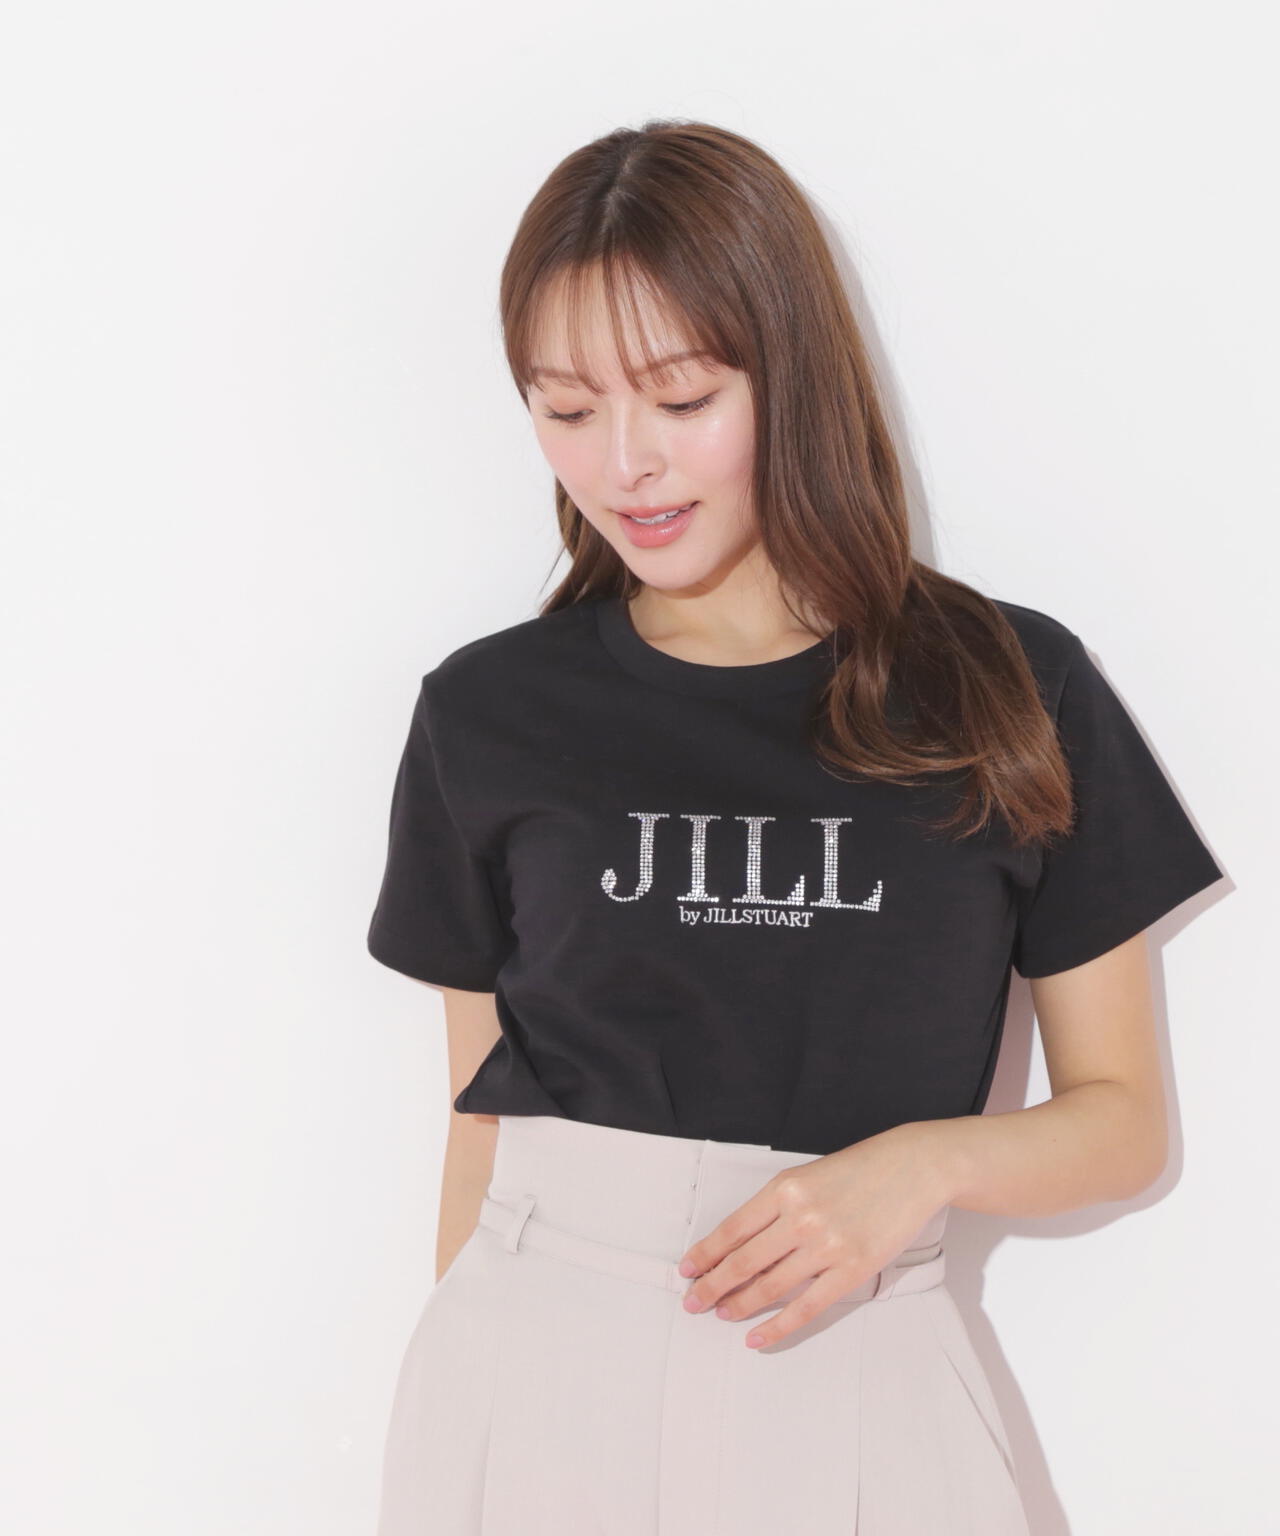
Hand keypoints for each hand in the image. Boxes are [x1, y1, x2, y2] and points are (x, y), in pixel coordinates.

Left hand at [676, 1123, 948, 1348]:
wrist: (913, 1169)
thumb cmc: (860, 1169)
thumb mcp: (807, 1176)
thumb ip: (776, 1207)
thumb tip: (742, 1244)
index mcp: (784, 1189)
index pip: (732, 1229)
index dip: (705, 1254)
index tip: (687, 1270)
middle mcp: (800, 1218)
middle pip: (744, 1261)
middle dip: (712, 1285)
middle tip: (692, 1302)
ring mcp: (826, 1246)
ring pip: (770, 1287)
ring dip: (739, 1305)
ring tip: (720, 1315)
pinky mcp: (852, 1270)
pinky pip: (806, 1308)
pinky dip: (777, 1327)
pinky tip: (757, 1337)